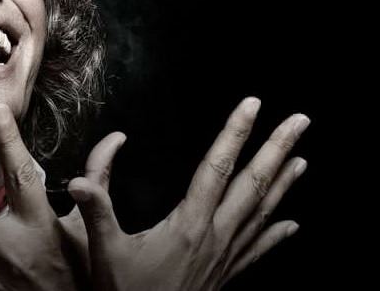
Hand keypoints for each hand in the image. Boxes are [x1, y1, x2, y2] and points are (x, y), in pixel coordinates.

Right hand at [68, 97, 308, 290]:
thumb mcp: (106, 251)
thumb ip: (96, 212)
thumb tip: (78, 181)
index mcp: (190, 224)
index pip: (217, 167)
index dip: (235, 133)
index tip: (252, 105)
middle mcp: (216, 236)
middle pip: (254, 184)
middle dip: (278, 149)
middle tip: (300, 122)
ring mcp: (226, 257)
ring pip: (263, 213)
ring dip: (284, 184)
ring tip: (301, 160)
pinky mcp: (226, 275)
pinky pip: (259, 250)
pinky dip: (277, 235)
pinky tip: (293, 226)